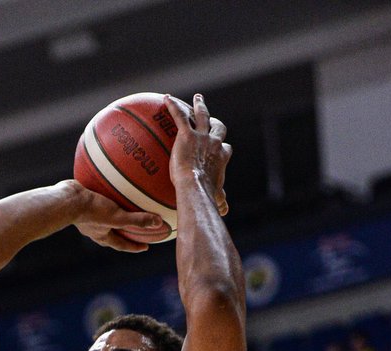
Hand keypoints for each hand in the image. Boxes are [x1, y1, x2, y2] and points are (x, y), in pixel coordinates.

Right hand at [68, 181, 169, 251]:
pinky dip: (105, 196)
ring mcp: (86, 217)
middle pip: (113, 233)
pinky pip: (97, 200)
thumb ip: (137, 220)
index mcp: (103, 236)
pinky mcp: (82, 203)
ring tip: (122, 207)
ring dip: (113, 214)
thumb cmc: (90, 211)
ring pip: (104, 217)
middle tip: (136, 230)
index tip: (145, 247)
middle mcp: (94, 229)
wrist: (66, 200)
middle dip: (124, 232)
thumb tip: (158, 223)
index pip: (122, 245)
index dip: (134, 247)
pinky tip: (110, 185)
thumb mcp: (117, 216)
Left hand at [165, 93, 229, 216]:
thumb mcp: (215, 198)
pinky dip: (174, 107)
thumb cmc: (204, 195)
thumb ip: (219, 201)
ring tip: (197, 98)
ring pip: (202, 115)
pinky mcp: (187, 135)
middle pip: (217, 128)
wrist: (194, 187)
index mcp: (221, 157)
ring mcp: (201, 137)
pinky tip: (166, 99)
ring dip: (200, 105)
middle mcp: (214, 143)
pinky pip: (180, 117)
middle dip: (215, 122)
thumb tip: (224, 211)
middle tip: (210, 117)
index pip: (225, 149)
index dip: (221, 148)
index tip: (218, 149)